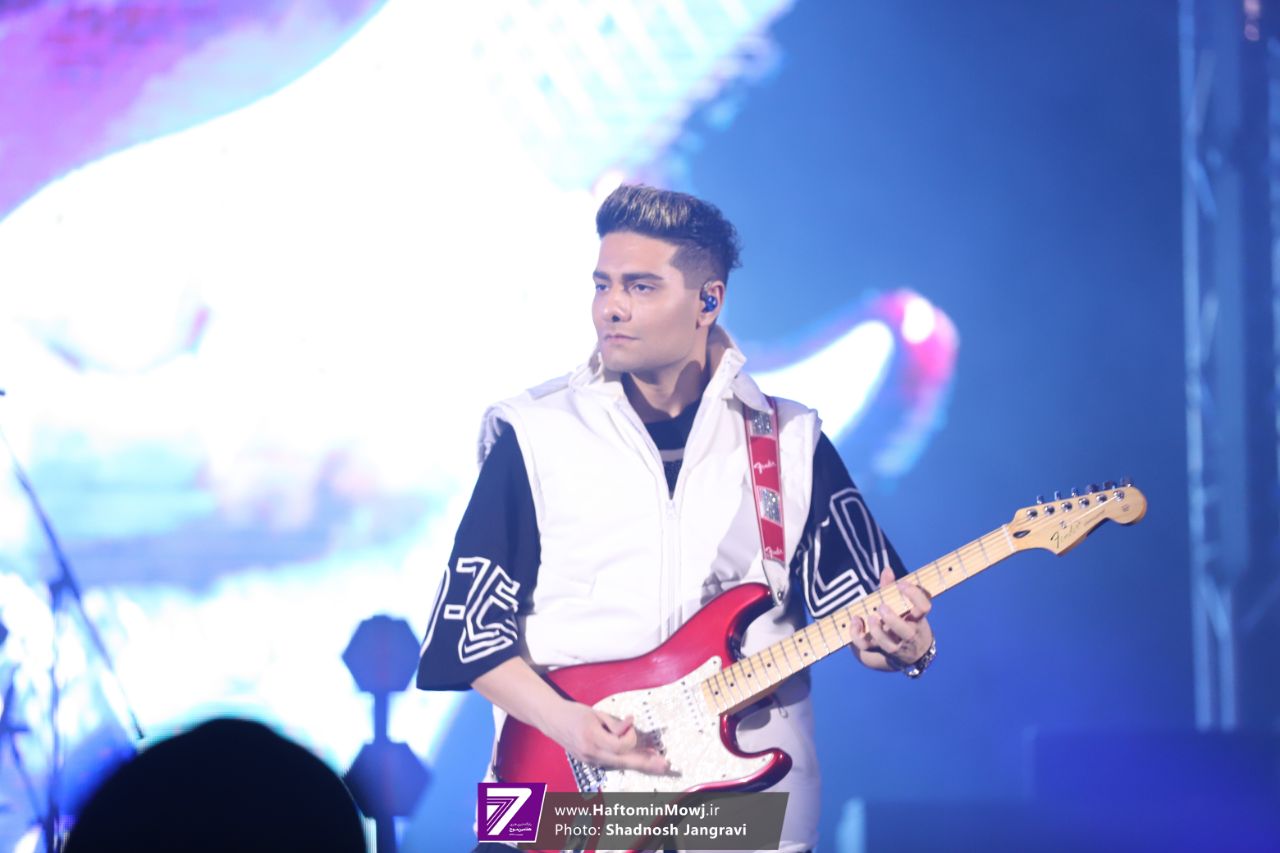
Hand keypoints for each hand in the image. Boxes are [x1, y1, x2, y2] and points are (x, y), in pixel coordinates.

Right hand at [541, 701, 670, 774]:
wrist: (552, 720)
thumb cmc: (574, 713)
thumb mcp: (596, 713)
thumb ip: (614, 723)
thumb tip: (630, 727)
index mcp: (592, 738)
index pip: (621, 745)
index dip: (631, 735)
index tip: (630, 722)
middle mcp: (591, 754)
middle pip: (624, 762)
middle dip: (646, 763)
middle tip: (664, 764)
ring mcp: (590, 761)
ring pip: (620, 765)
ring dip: (640, 763)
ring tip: (657, 763)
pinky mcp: (591, 762)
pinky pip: (613, 763)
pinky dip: (627, 761)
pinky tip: (639, 758)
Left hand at [849, 565, 933, 671]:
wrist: (909, 653)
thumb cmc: (904, 621)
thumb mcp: (904, 607)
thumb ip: (892, 589)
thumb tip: (886, 569)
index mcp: (918, 619)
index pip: (924, 608)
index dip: (914, 594)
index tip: (901, 584)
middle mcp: (910, 635)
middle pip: (906, 632)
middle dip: (892, 619)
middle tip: (881, 606)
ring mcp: (896, 646)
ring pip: (888, 645)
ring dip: (876, 631)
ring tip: (869, 617)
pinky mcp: (880, 651)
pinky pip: (867, 647)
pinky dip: (856, 634)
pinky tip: (855, 621)